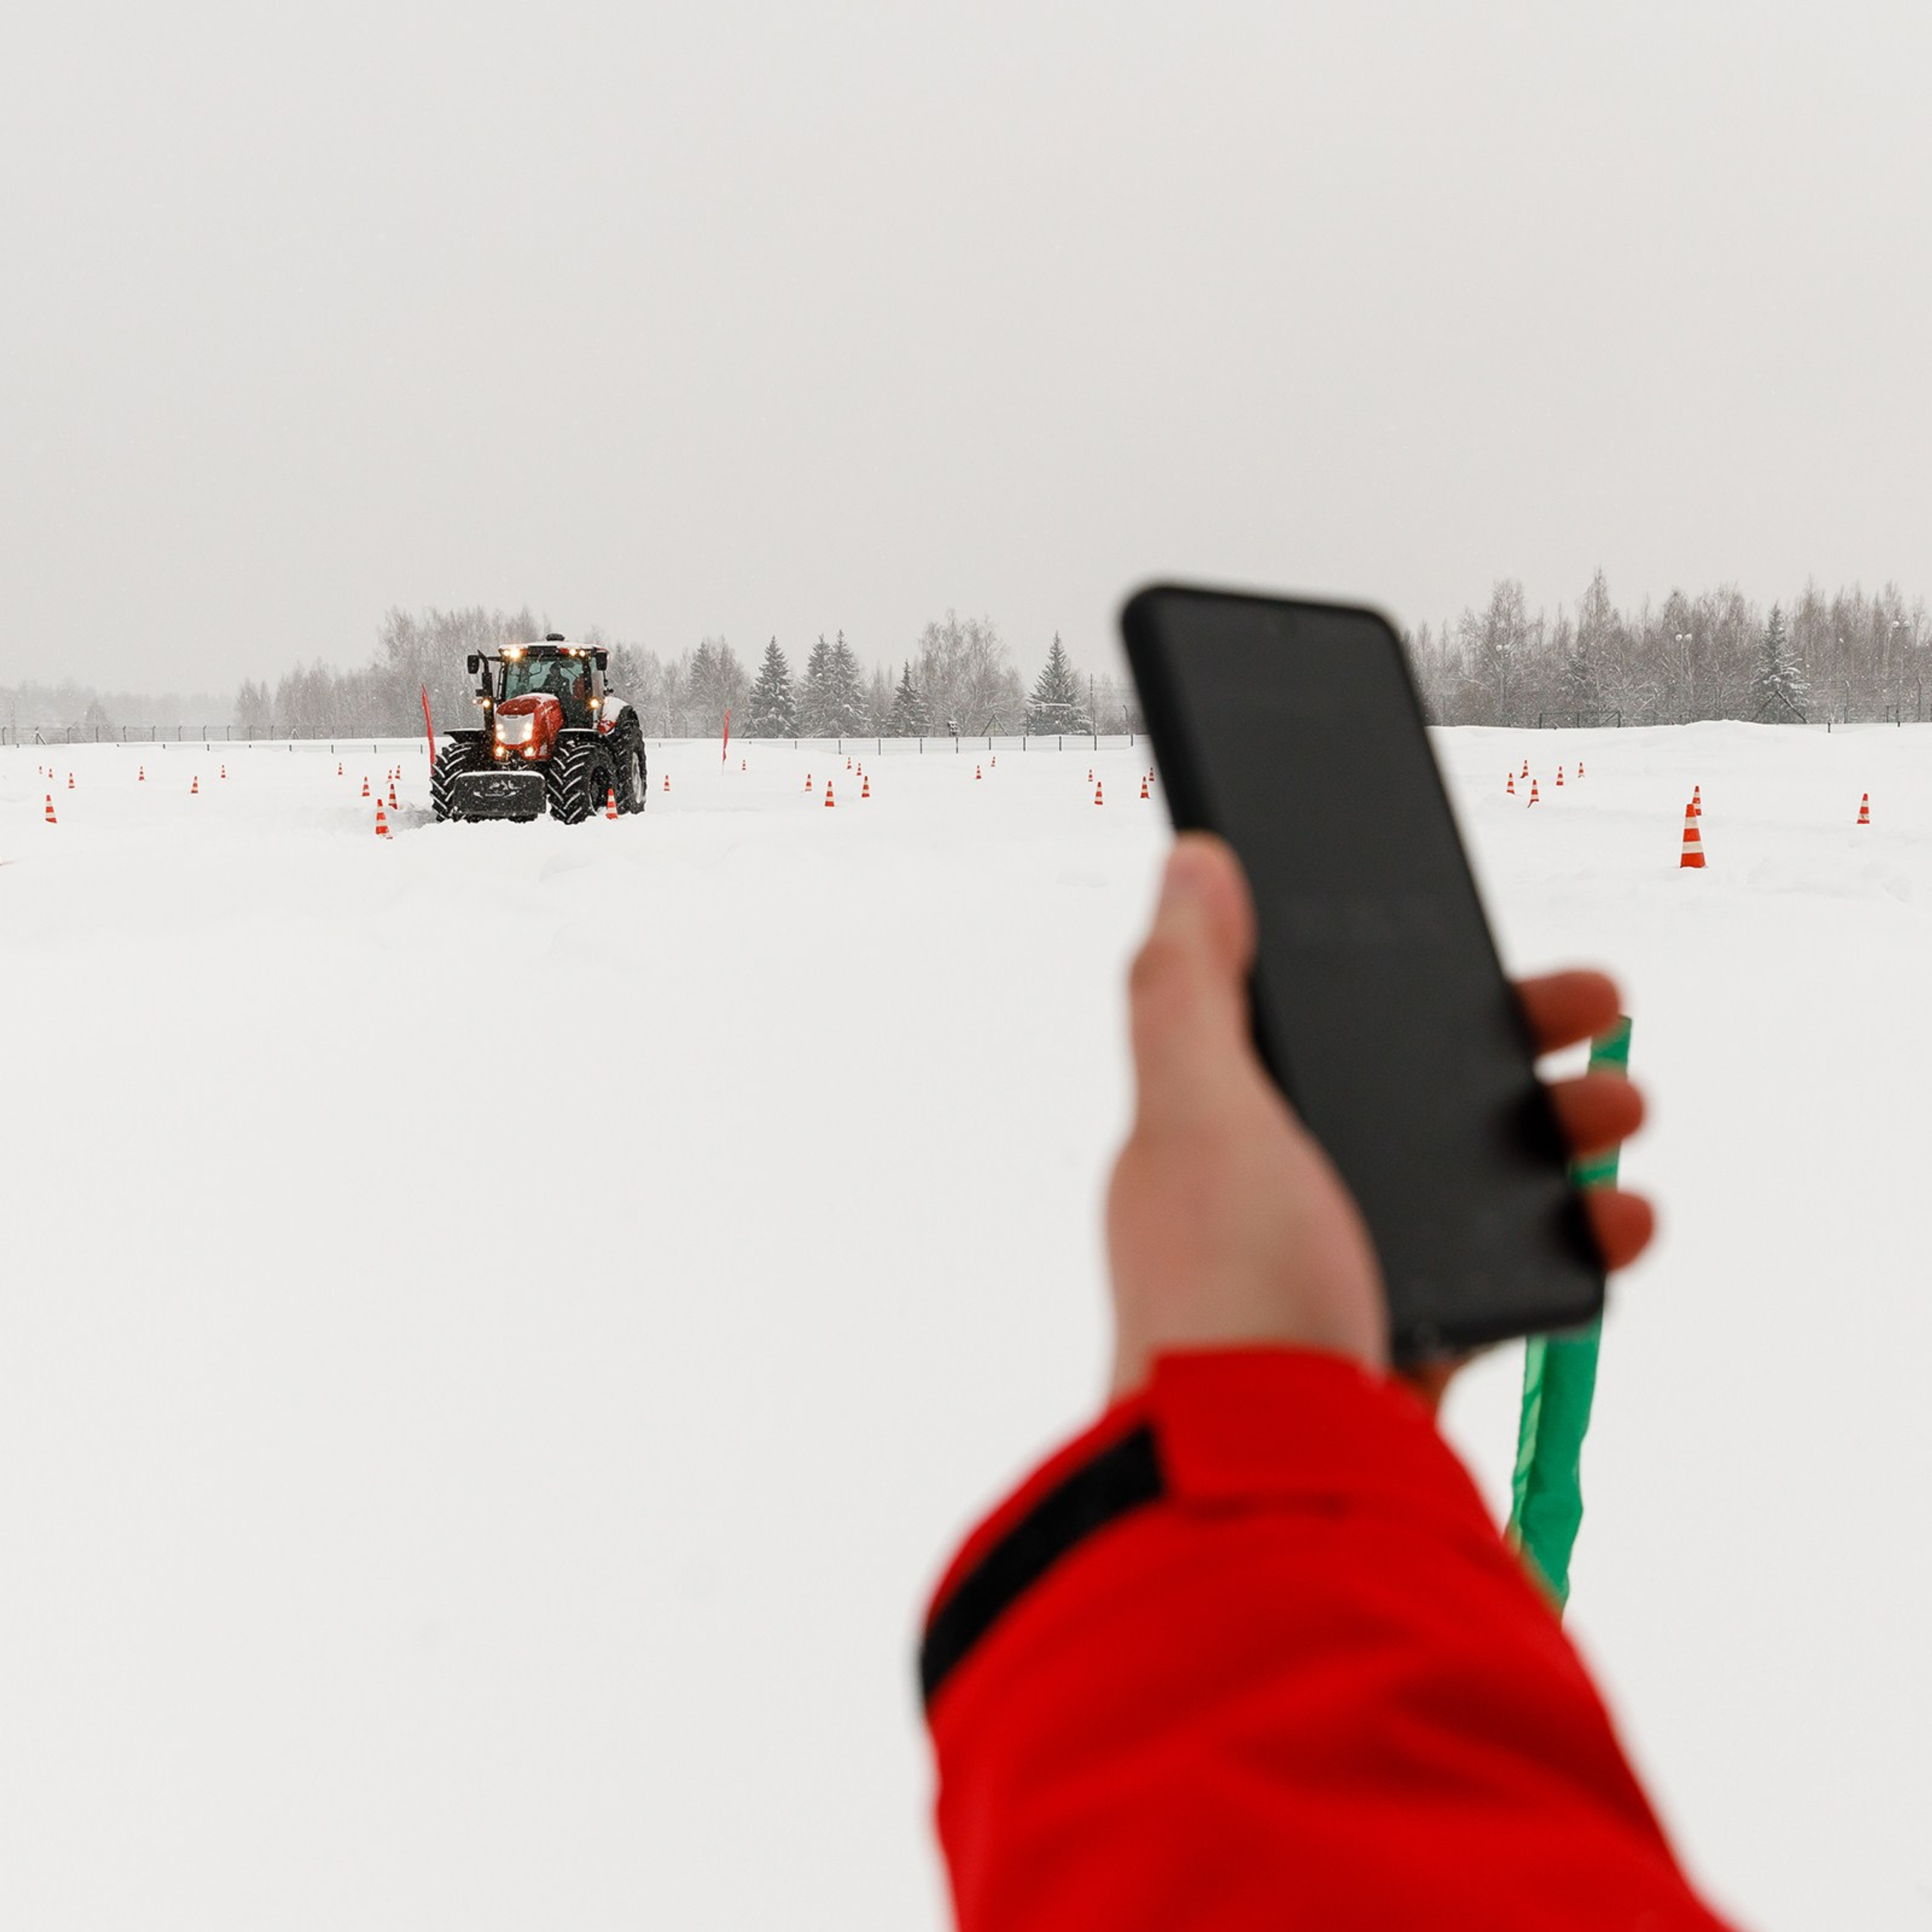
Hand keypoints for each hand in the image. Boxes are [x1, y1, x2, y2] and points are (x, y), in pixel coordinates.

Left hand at [1105, 835, 1653, 1402]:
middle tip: (1601, 1014)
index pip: (1322, 1025)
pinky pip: (1503, 1282)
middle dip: (1513, 1049)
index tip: (1485, 944)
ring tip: (1623, 1114)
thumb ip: (1184, 990)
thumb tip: (1190, 861)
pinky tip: (1618, 1225)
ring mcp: (1345, 1279)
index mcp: (1218, 1133)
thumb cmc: (1219, 1297)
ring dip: (1557, 1138)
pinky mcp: (1406, 1355)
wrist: (1266, 1496)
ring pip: (1469, 1185)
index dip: (1402, 976)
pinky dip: (1571, 1248)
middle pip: (1411, 1097)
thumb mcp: (1192, 1116)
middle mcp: (1276, 1199)